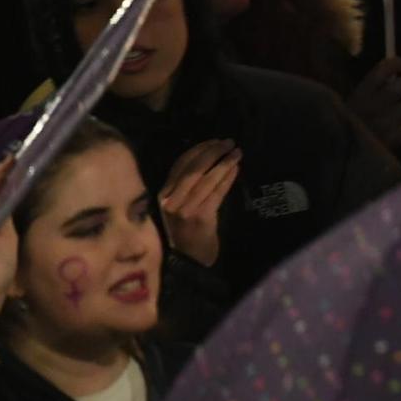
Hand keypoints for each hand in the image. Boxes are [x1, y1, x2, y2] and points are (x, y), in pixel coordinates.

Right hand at [160, 140, 241, 267]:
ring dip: (225, 163)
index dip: (199, 150)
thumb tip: (210, 156)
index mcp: (163, 194)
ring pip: (207, 179)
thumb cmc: (186, 229)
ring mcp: (185, 209)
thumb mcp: (179, 205)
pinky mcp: (200, 217)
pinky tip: (236, 170)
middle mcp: (171, 200)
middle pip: (194, 168)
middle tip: (229, 143)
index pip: (180, 164)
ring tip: (237, 153)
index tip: (215, 142)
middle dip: (214, 152)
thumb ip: (187, 185)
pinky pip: (217, 192)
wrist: (188, 259)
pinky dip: (227, 179)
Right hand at [346, 55, 400, 148]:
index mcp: (358, 95)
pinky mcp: (390, 142)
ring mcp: (381, 124)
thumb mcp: (347, 106)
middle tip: (398, 95)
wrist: (336, 160)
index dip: (398, 63)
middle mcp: (370, 106)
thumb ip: (366, 90)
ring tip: (399, 112)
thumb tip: (391, 76)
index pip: (382, 70)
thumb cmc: (342, 130)